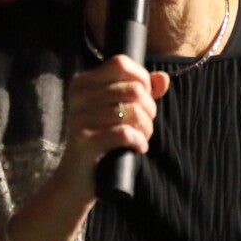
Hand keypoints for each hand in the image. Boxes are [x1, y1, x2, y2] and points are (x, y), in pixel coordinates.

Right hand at [53, 55, 170, 200]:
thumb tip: (163, 79)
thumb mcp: (118, 112)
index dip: (142, 78)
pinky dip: (139, 141)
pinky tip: (138, 147)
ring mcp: (79, 117)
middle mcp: (78, 95)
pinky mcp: (84, 140)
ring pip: (133, 112)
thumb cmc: (101, 141)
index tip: (145, 97)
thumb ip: (140, 92)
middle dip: (149, 109)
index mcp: (83, 83)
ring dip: (146, 128)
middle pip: (133, 89)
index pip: (120, 63)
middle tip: (145, 125)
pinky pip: (125, 133)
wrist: (76, 178)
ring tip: (142, 138)